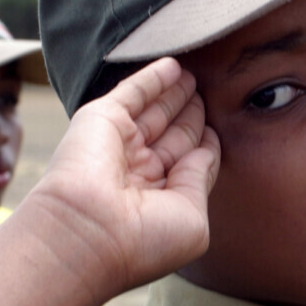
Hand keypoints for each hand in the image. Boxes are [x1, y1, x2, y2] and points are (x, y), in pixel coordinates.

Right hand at [25, 58, 219, 299]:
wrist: (87, 233)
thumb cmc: (143, 240)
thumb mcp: (192, 218)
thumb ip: (201, 180)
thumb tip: (207, 149)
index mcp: (157, 201)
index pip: (187, 165)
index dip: (204, 146)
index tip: (218, 130)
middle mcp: (137, 173)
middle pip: (173, 135)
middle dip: (191, 115)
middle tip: (208, 92)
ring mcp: (120, 145)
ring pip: (155, 111)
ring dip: (176, 93)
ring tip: (196, 75)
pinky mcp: (103, 119)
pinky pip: (133, 91)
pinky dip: (153, 77)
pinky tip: (173, 65)